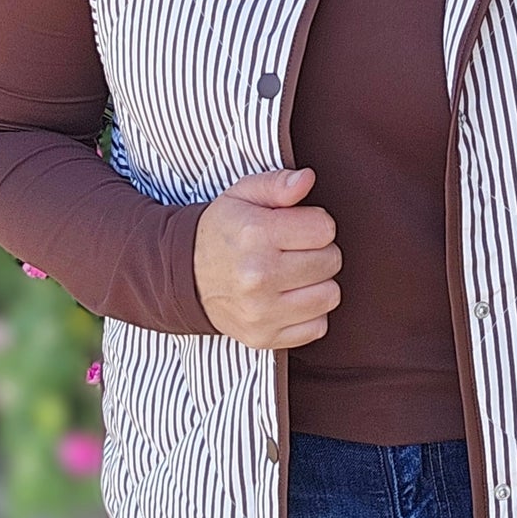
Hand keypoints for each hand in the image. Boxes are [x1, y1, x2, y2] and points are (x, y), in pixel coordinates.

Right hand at [193, 166, 341, 349]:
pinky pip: (317, 327)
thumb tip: (307, 180)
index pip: (324, 228)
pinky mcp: (263, 338)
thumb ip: (278, 183)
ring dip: (318, 283)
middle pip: (331, 262)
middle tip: (295, 250)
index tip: (299, 227)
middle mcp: (258, 276)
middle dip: (319, 252)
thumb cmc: (224, 230)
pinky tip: (289, 298)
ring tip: (294, 274)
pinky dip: (309, 314)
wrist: (185, 276)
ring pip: (329, 296)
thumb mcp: (243, 195)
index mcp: (255, 235)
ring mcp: (260, 312)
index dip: (316, 223)